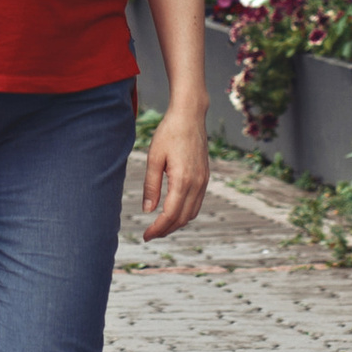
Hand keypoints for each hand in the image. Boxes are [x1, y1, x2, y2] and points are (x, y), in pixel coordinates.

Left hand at [142, 96, 208, 239]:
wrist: (190, 115)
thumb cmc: (169, 133)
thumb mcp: (154, 158)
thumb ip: (151, 186)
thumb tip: (148, 210)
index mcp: (183, 180)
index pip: (170, 214)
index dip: (157, 228)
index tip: (146, 235)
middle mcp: (197, 184)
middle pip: (182, 218)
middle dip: (166, 230)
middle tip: (150, 234)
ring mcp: (204, 181)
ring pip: (191, 213)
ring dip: (176, 224)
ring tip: (160, 226)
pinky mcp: (205, 177)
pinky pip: (197, 203)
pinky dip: (185, 213)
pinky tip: (173, 211)